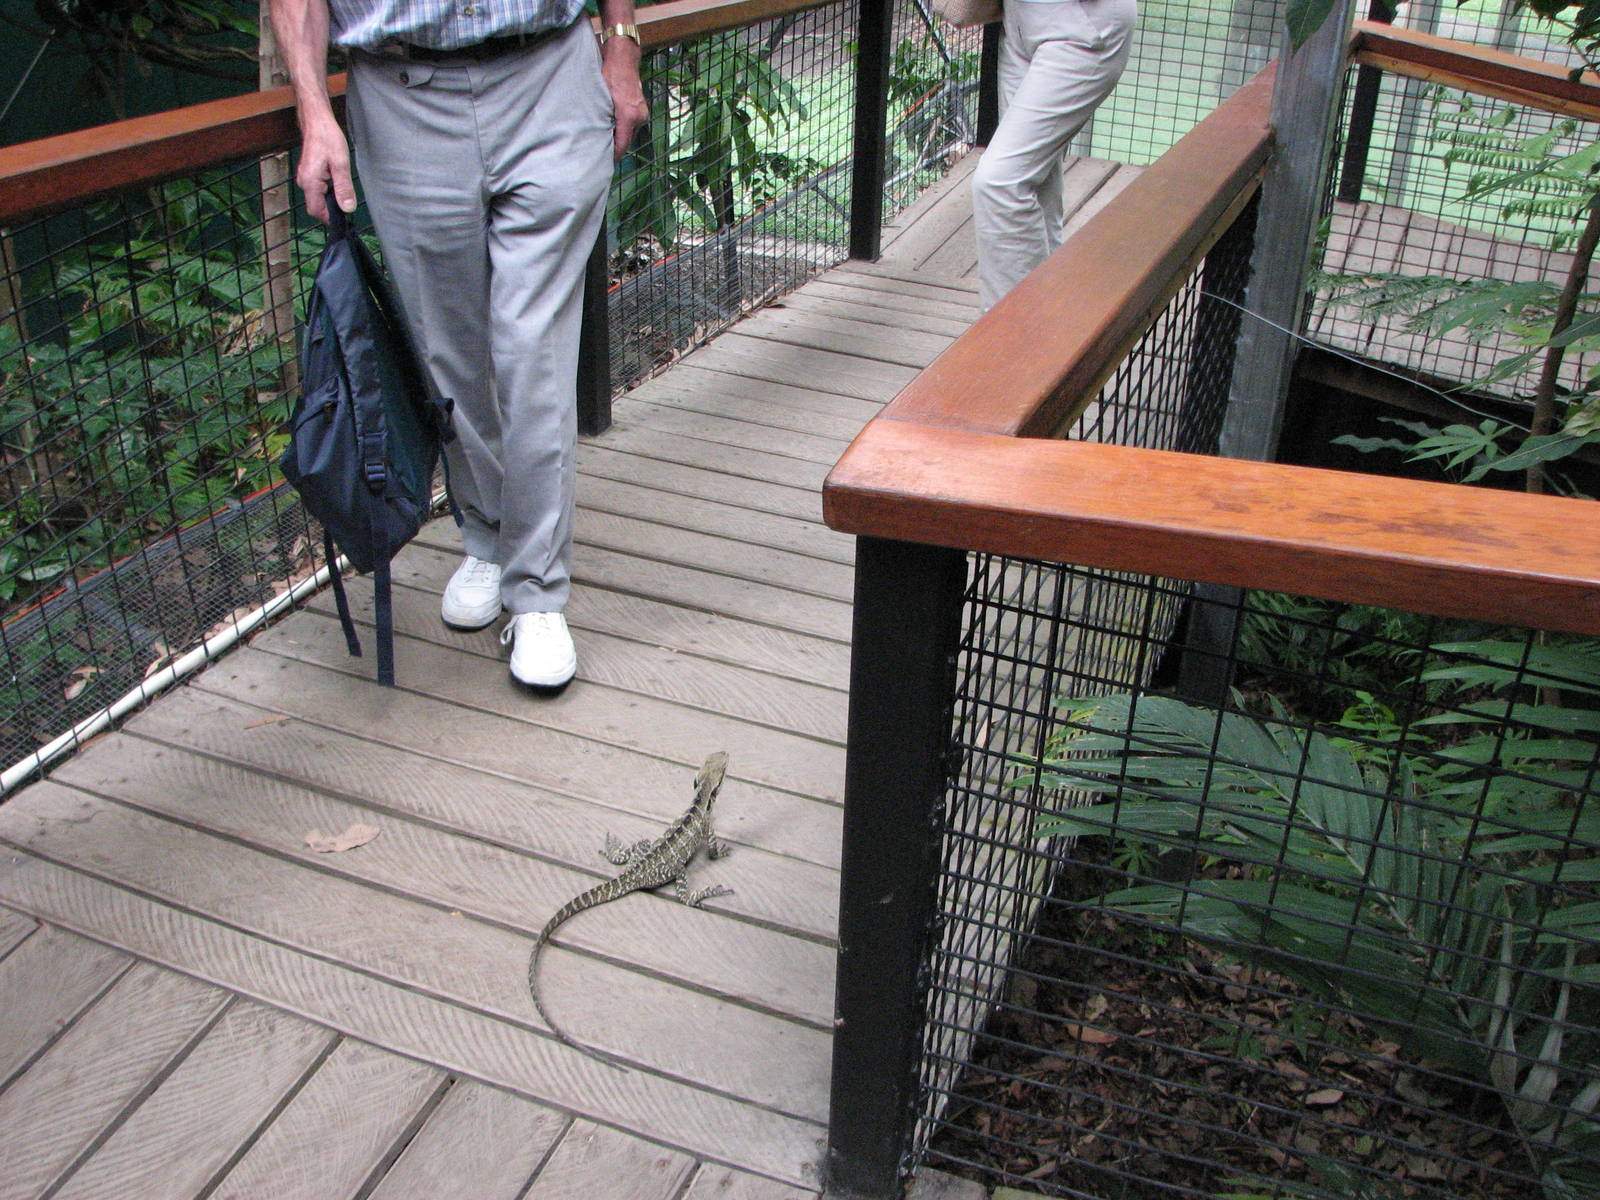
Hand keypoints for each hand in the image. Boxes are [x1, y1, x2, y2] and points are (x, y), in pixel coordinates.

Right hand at [295, 112, 356, 222]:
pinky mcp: (308, 174)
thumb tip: (348, 208)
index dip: (331, 218)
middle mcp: (304, 182)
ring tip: (344, 190)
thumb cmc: (327, 138)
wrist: (317, 121)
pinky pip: (317, 190)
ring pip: (317, 199)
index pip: (317, 211)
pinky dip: (328, 192)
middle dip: (332, 210)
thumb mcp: (341, 164)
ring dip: (331, 200)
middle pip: (316, 207)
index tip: (345, 218)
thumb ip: (344, 188)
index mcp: (310, 182)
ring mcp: (305, 178)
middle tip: (348, 202)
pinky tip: (338, 183)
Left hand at [600, 35, 647, 159]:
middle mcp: (639, 116)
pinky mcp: (642, 108)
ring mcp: (642, 112)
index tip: (604, 164)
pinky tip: (613, 127)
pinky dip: (623, 128)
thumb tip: (595, 137)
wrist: (623, 56)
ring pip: (630, 133)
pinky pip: (632, 125)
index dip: (613, 156)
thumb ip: (600, 119)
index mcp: (629, 116)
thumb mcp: (600, 97)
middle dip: (616, 148)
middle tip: (600, 153)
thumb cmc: (609, 73)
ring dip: (619, 137)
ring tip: (605, 140)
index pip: (622, 145)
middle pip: (627, 141)